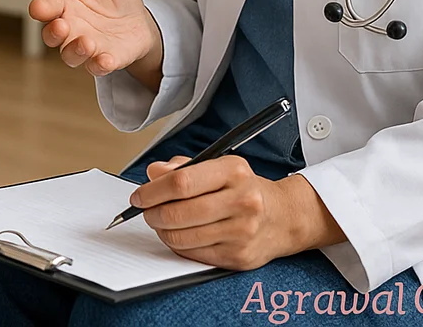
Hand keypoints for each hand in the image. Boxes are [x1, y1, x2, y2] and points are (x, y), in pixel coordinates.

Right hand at [28, 0, 159, 75]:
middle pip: (52, 36)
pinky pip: (97, 67)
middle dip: (53, 33)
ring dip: (76, 50)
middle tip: (62, 26)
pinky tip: (105, 59)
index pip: (46, 8)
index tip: (40, 8)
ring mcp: (87, 47)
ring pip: (71, 56)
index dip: (41, 8)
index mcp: (65, 5)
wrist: (139, 19)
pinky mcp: (105, 60)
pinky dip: (99, 65)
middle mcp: (71, 29)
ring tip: (88, 42)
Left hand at [130, 155, 335, 269]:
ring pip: (184, 237)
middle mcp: (242, 201)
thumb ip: (182, 168)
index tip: (139, 195)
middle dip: (153, 213)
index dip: (153, 191)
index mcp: (234, 171)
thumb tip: (153, 173)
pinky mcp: (239, 257)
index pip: (181, 182)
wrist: (283, 216)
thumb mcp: (217, 166)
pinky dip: (178, 246)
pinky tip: (178, 235)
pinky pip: (194, 255)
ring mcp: (242, 233)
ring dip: (162, 231)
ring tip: (160, 222)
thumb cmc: (243, 188)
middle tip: (146, 211)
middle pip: (180, 213)